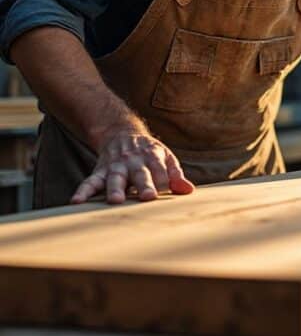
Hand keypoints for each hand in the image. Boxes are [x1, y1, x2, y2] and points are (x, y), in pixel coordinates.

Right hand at [71, 130, 194, 203]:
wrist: (122, 134)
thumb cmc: (149, 153)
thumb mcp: (166, 158)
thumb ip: (176, 175)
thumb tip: (189, 191)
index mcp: (153, 157)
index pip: (162, 172)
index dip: (165, 183)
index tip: (168, 195)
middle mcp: (134, 161)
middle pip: (140, 174)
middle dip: (144, 185)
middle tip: (148, 197)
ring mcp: (116, 166)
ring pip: (115, 177)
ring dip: (115, 189)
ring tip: (115, 201)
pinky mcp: (100, 171)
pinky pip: (90, 181)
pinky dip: (83, 191)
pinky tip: (76, 201)